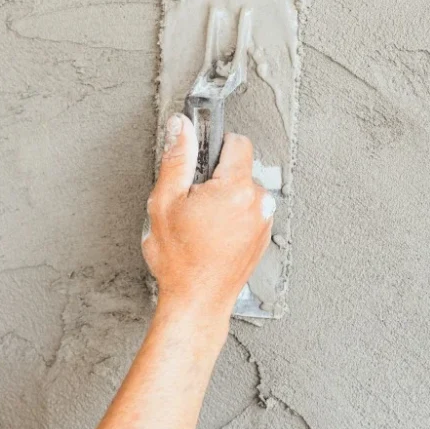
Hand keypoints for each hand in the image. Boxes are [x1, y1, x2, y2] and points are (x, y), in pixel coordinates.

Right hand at [143, 113, 272, 327]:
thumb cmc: (181, 260)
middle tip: (193, 201)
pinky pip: (249, 212)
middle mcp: (258, 203)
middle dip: (217, 177)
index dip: (216, 145)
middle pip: (240, 169)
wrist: (197, 301)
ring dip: (226, 198)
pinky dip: (233, 216)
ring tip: (202, 223)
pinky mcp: (263, 236)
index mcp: (237, 189)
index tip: (202, 157)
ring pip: (244, 191)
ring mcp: (264, 221)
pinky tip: (213, 234)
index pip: (238, 142)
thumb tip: (182, 127)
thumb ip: (178, 159)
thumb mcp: (165, 202)